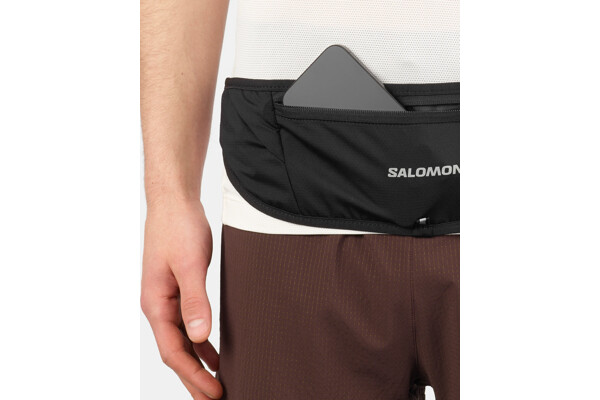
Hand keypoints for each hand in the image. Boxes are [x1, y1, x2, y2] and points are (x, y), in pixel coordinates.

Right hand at [141, 199, 221, 398]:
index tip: (214, 393)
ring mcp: (167, 299)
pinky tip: (214, 353)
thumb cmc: (178, 228)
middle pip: (175, 352)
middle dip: (193, 379)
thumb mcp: (190, 265)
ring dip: (197, 364)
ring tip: (216, 384)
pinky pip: (187, 325)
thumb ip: (194, 301)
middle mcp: (158, 306)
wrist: (174, 202)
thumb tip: (199, 337)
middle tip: (215, 399)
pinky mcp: (179, 291)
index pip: (173, 351)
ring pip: (181, 342)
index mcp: (156, 303)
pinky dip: (200, 343)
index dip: (193, 375)